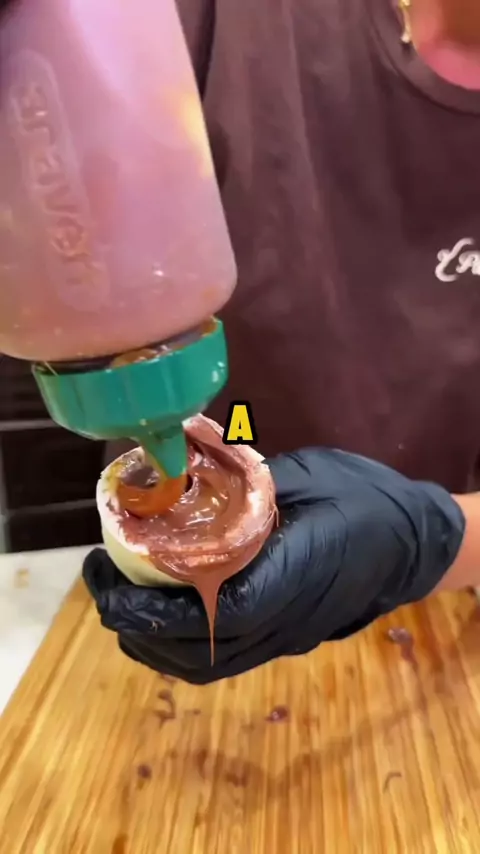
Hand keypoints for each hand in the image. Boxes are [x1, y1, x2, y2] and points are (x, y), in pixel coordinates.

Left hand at [83, 448, 463, 683]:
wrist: (414, 543)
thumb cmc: (366, 499)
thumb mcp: (309, 476)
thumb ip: (249, 481)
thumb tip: (187, 469)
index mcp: (297, 575)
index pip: (218, 613)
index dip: (156, 607)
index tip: (109, 580)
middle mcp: (288, 620)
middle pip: (201, 653)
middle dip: (138, 627)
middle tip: (99, 581)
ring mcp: (287, 637)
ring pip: (208, 665)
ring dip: (152, 642)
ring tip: (116, 600)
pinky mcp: (284, 639)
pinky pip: (222, 658)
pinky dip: (177, 645)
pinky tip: (157, 612)